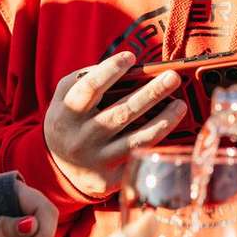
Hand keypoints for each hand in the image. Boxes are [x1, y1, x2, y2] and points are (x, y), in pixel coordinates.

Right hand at [43, 51, 187, 198]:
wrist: (56, 170)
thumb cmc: (68, 123)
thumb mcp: (63, 100)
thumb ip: (83, 79)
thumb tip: (122, 68)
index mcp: (66, 116)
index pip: (89, 89)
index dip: (110, 70)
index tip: (131, 56)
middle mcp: (80, 140)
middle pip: (122, 113)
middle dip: (151, 93)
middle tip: (173, 77)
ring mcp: (96, 162)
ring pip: (137, 140)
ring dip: (163, 121)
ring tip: (180, 105)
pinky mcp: (109, 180)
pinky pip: (140, 160)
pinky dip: (159, 145)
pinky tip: (175, 132)